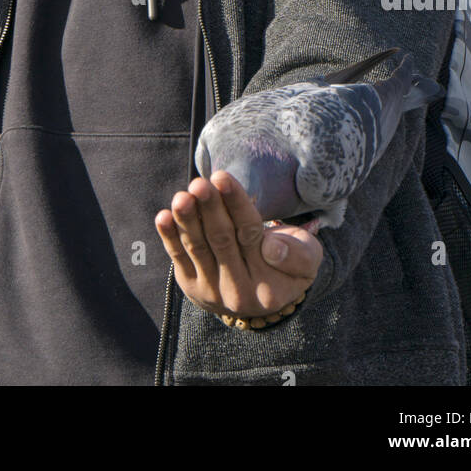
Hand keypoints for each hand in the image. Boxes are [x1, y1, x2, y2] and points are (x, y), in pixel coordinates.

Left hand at [155, 170, 323, 320]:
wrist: (262, 293)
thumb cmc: (288, 262)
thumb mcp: (307, 258)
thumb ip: (297, 255)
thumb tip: (271, 248)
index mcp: (270, 285)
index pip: (250, 233)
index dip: (235, 204)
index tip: (222, 177)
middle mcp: (239, 292)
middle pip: (221, 240)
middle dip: (209, 208)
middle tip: (199, 183)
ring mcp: (212, 292)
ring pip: (198, 248)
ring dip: (187, 220)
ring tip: (182, 197)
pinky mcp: (191, 286)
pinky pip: (179, 259)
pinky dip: (170, 237)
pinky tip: (163, 217)